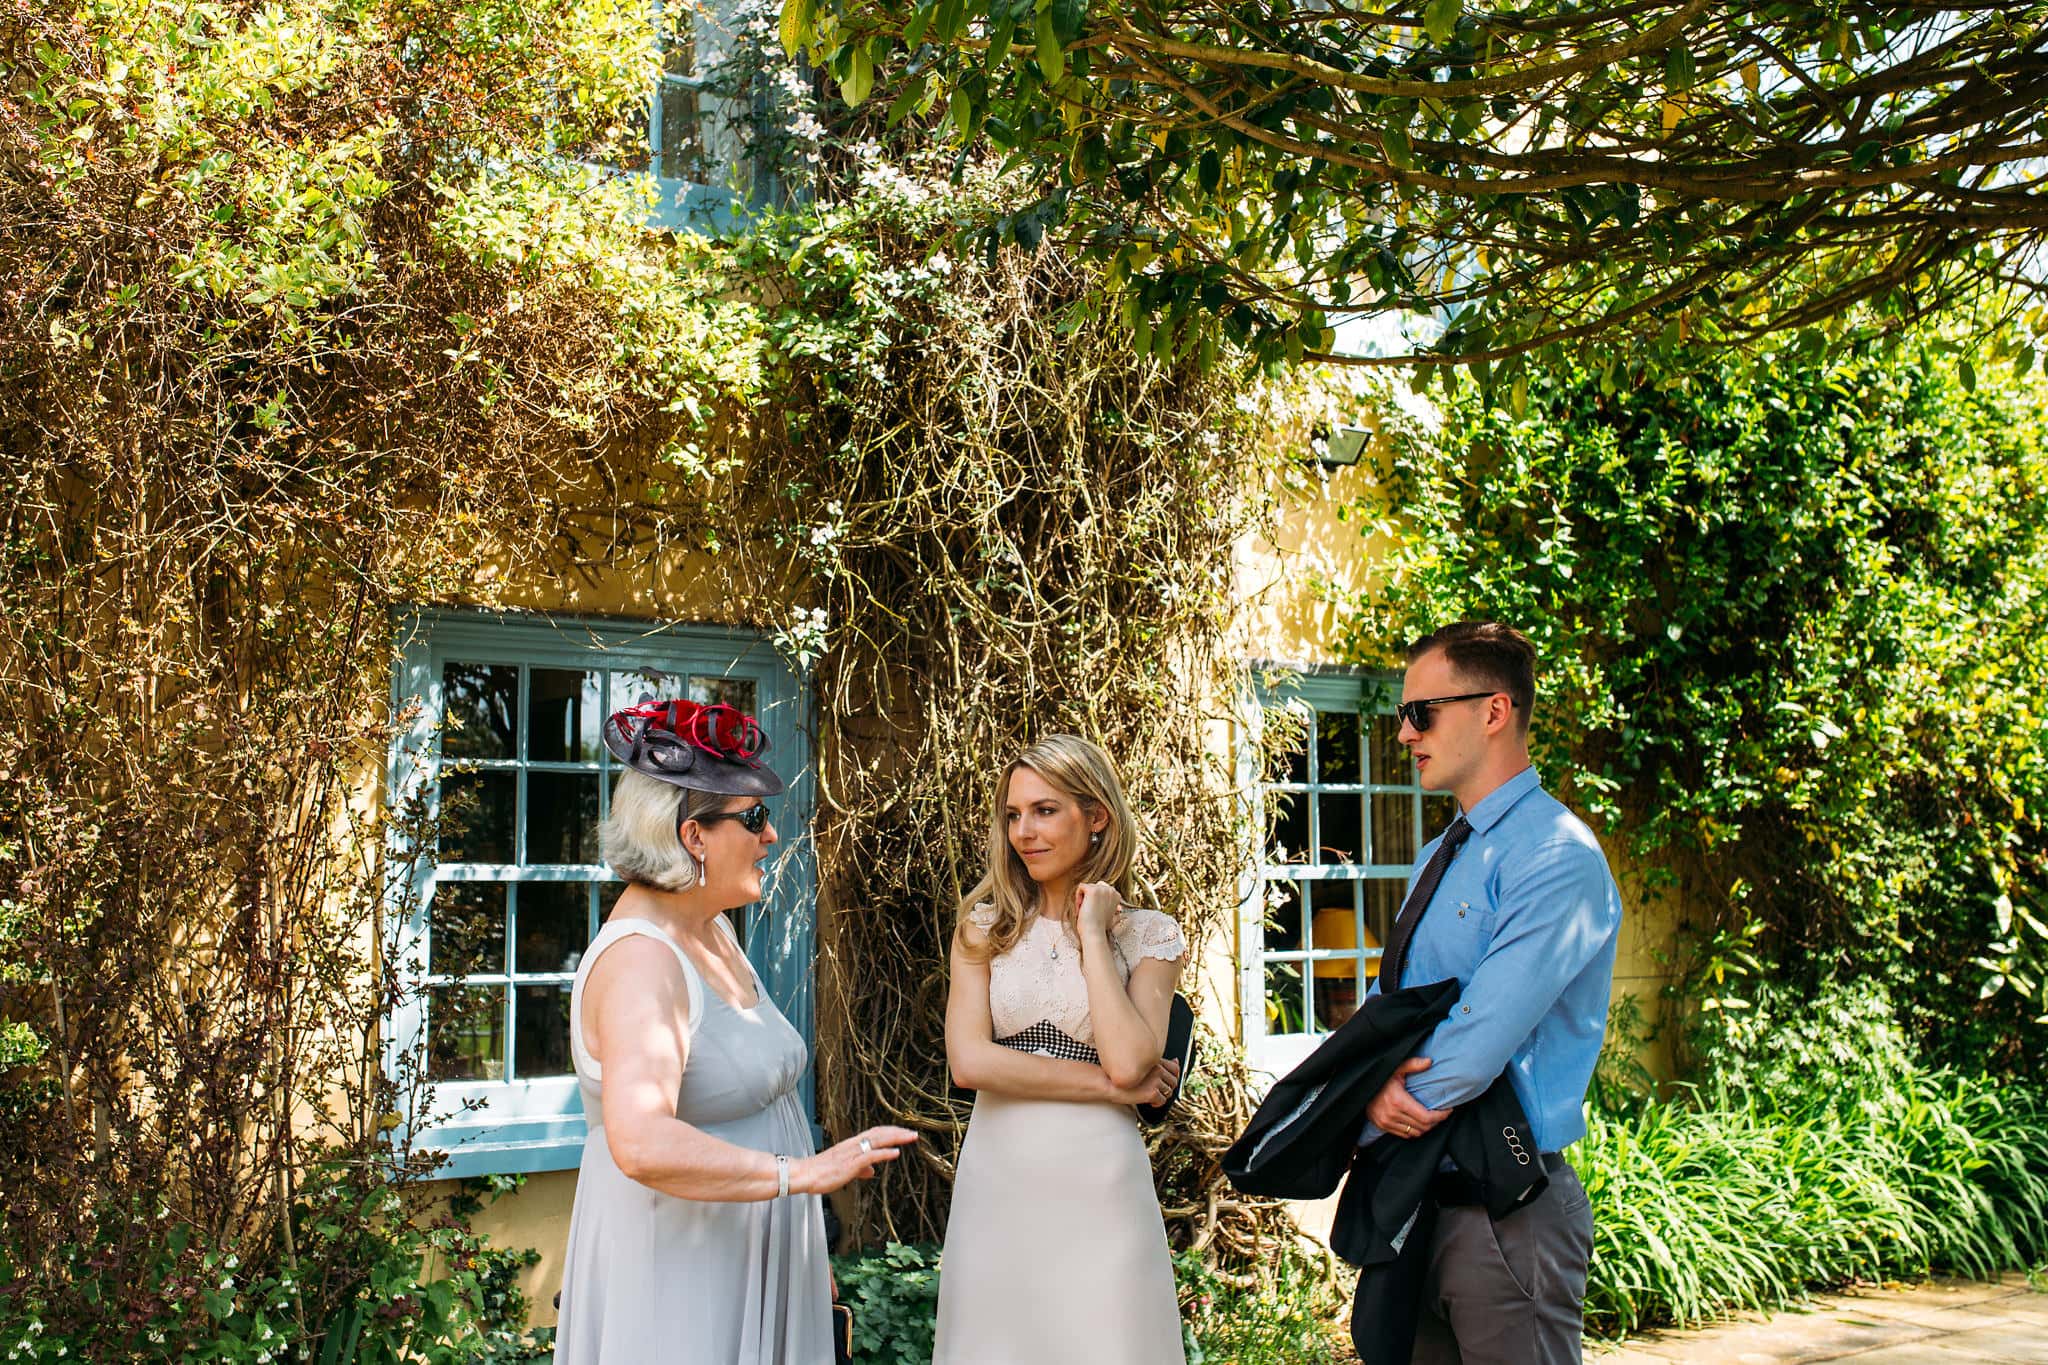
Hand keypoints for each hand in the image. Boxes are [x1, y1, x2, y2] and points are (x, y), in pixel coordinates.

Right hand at [793, 1126, 917, 1194]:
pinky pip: (870, 1155)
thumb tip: (872, 1171)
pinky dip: (884, 1153)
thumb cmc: (821, 1173)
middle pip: (879, 1133)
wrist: (803, 1174)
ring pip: (877, 1140)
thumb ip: (860, 1169)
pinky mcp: (849, 1163)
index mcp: (851, 1144)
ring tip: (910, 1137)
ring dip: (896, 1138)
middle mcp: (853, 1144)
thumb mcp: (844, 1170)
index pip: (875, 1133)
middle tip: (914, 1133)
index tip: (904, 1132)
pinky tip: (895, 1152)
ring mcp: (851, 1153)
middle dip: (898, 1132)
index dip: (891, 1131)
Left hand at [1075, 881, 1122, 938]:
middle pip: (1093, 886)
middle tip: (1089, 911)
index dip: (1095, 900)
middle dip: (1088, 898)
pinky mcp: (1092, 890)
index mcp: (1117, 895)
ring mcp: (1102, 889)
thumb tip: (1119, 908)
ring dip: (1083, 899)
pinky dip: (1078, 897)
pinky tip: (1081, 908)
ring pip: (1086, 887)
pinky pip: (1081, 887)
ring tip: (1086, 911)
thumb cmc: (1100, 927)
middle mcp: (1111, 890)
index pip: (1101, 889)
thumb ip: (1113, 908)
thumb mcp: (1111, 916)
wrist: (1094, 932)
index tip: (1095, 911)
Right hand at [1108, 1057, 1180, 1107]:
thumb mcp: (1141, 1063)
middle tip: (1157, 1090)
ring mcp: (1156, 1081)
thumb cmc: (1122, 1072)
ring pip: (1168, 1092)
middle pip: (1173, 1081)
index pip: (1174, 1068)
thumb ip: (1158, 1062)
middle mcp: (1157, 1069)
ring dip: (1161, 1095)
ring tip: (1151, 1096)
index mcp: (1155, 1061)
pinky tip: (1149, 1102)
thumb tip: (1176, 1061)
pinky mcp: (1152, 1092)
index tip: (1167, 1081)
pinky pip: (1162, 1101)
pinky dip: (1157, 1103)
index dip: (1173, 1076)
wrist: (1108, 1082)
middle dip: (1167, 1087)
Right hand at [1365, 1057, 1449, 1138]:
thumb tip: (1429, 1061)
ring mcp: (1386, 1122)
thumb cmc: (1380, 1077)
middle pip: (1423, 1127)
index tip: (1448, 1110)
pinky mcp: (1383, 1127)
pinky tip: (1418, 1122)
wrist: (1359, 1087)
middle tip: (1441, 1113)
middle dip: (1436, 1121)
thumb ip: (1413, 1064)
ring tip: (1431, 1118)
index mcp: (1398, 1101)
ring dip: (1426, 1127)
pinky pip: (1405, 1135)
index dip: (1441, 1116)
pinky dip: (1414, 1130)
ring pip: (1415, 1133)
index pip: (1426, 1117)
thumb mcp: (1396, 1068)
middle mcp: (1392, 1114)